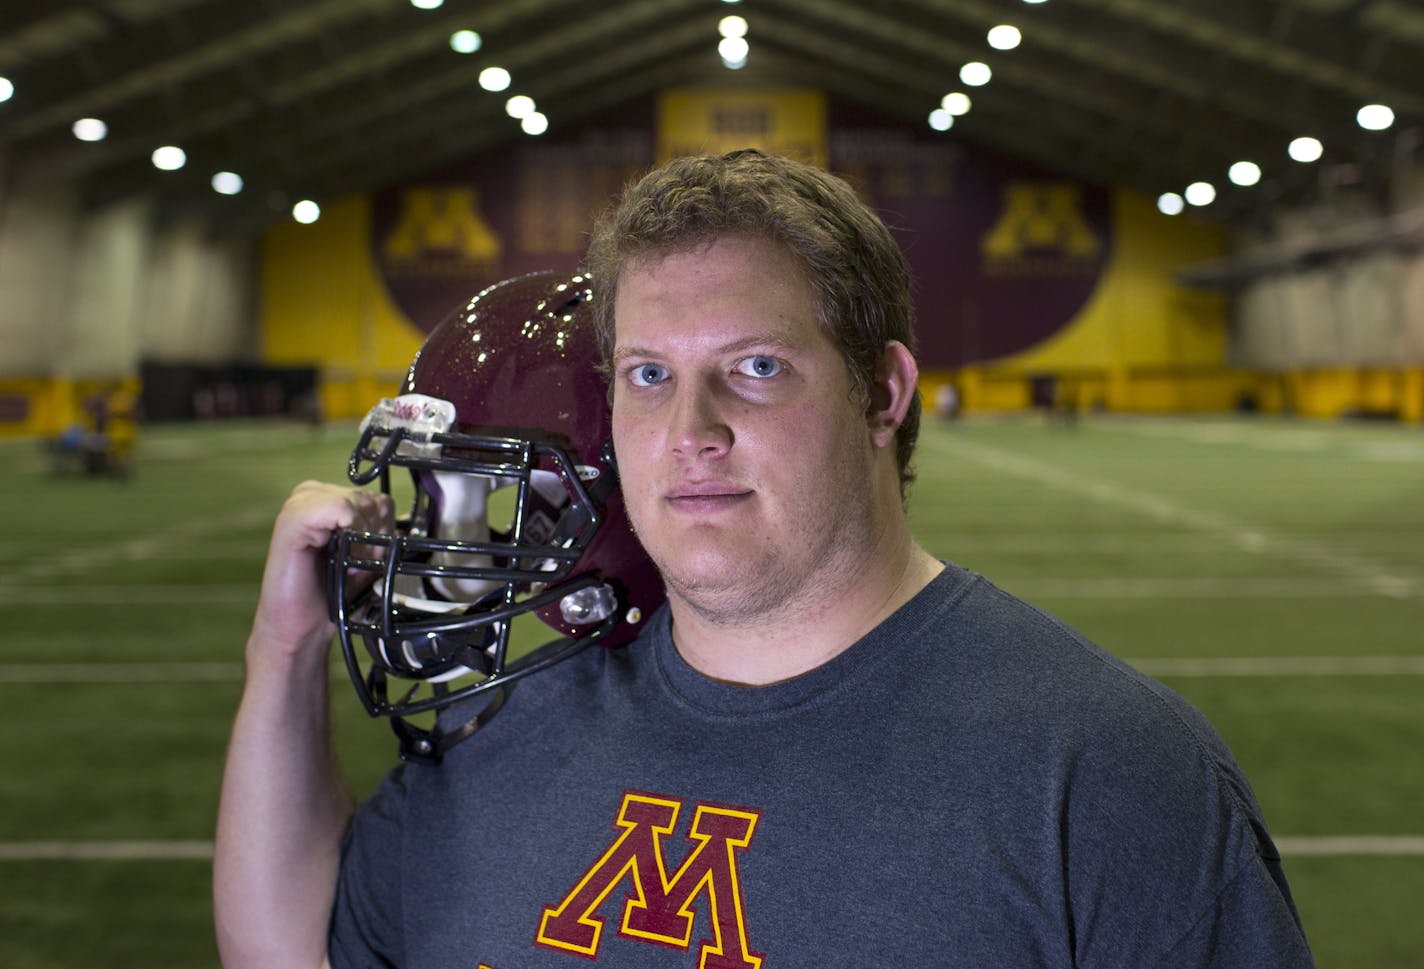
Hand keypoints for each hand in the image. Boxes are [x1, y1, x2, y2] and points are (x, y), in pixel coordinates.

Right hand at [249, 480, 394, 660]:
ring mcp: (300, 504)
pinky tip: (341, 561)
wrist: (300, 626)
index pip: (379, 500)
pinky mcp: (292, 518)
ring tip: (348, 566)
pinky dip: (351, 536)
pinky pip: (340, 507)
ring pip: (358, 502)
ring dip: (362, 541)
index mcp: (329, 502)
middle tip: (358, 566)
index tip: (370, 561)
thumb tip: (402, 529)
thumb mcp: (365, 561)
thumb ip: (381, 537)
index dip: (383, 532)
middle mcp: (314, 496)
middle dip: (374, 538)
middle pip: (371, 500)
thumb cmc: (329, 594)